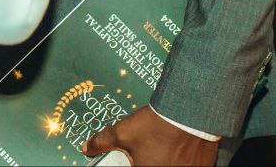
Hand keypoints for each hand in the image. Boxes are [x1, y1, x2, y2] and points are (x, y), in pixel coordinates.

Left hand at [83, 106, 217, 166]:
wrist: (189, 114)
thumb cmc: (155, 126)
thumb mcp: (123, 132)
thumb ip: (102, 142)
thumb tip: (87, 148)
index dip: (134, 164)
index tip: (135, 159)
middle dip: (148, 161)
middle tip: (149, 152)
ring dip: (165, 160)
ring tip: (163, 148)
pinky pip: (187, 166)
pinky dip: (181, 160)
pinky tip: (178, 150)